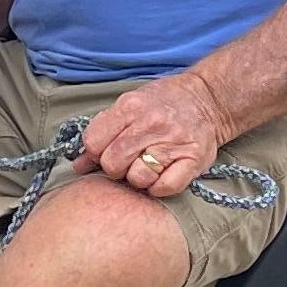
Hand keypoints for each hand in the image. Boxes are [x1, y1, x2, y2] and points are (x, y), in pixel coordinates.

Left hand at [81, 67, 229, 196]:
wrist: (207, 99)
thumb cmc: (163, 104)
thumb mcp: (129, 107)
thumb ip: (103, 132)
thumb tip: (79, 165)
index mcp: (131, 107)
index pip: (94, 142)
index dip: (96, 152)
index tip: (107, 151)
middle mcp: (151, 124)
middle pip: (113, 163)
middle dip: (115, 167)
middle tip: (128, 160)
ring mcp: (173, 142)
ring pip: (137, 178)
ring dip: (138, 178)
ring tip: (146, 166)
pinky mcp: (193, 160)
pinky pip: (164, 187)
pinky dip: (158, 187)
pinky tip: (160, 175)